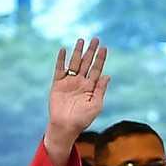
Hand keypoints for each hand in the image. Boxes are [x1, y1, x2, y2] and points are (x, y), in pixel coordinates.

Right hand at [44, 38, 109, 165]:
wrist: (65, 127)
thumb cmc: (82, 119)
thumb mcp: (95, 105)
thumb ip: (101, 90)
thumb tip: (107, 75)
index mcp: (90, 87)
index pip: (97, 69)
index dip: (100, 59)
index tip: (104, 48)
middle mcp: (80, 82)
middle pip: (87, 63)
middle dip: (91, 51)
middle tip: (95, 39)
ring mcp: (69, 82)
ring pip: (74, 63)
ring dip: (78, 52)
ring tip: (81, 40)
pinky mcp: (58, 84)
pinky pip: (60, 69)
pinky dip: (61, 60)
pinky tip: (64, 50)